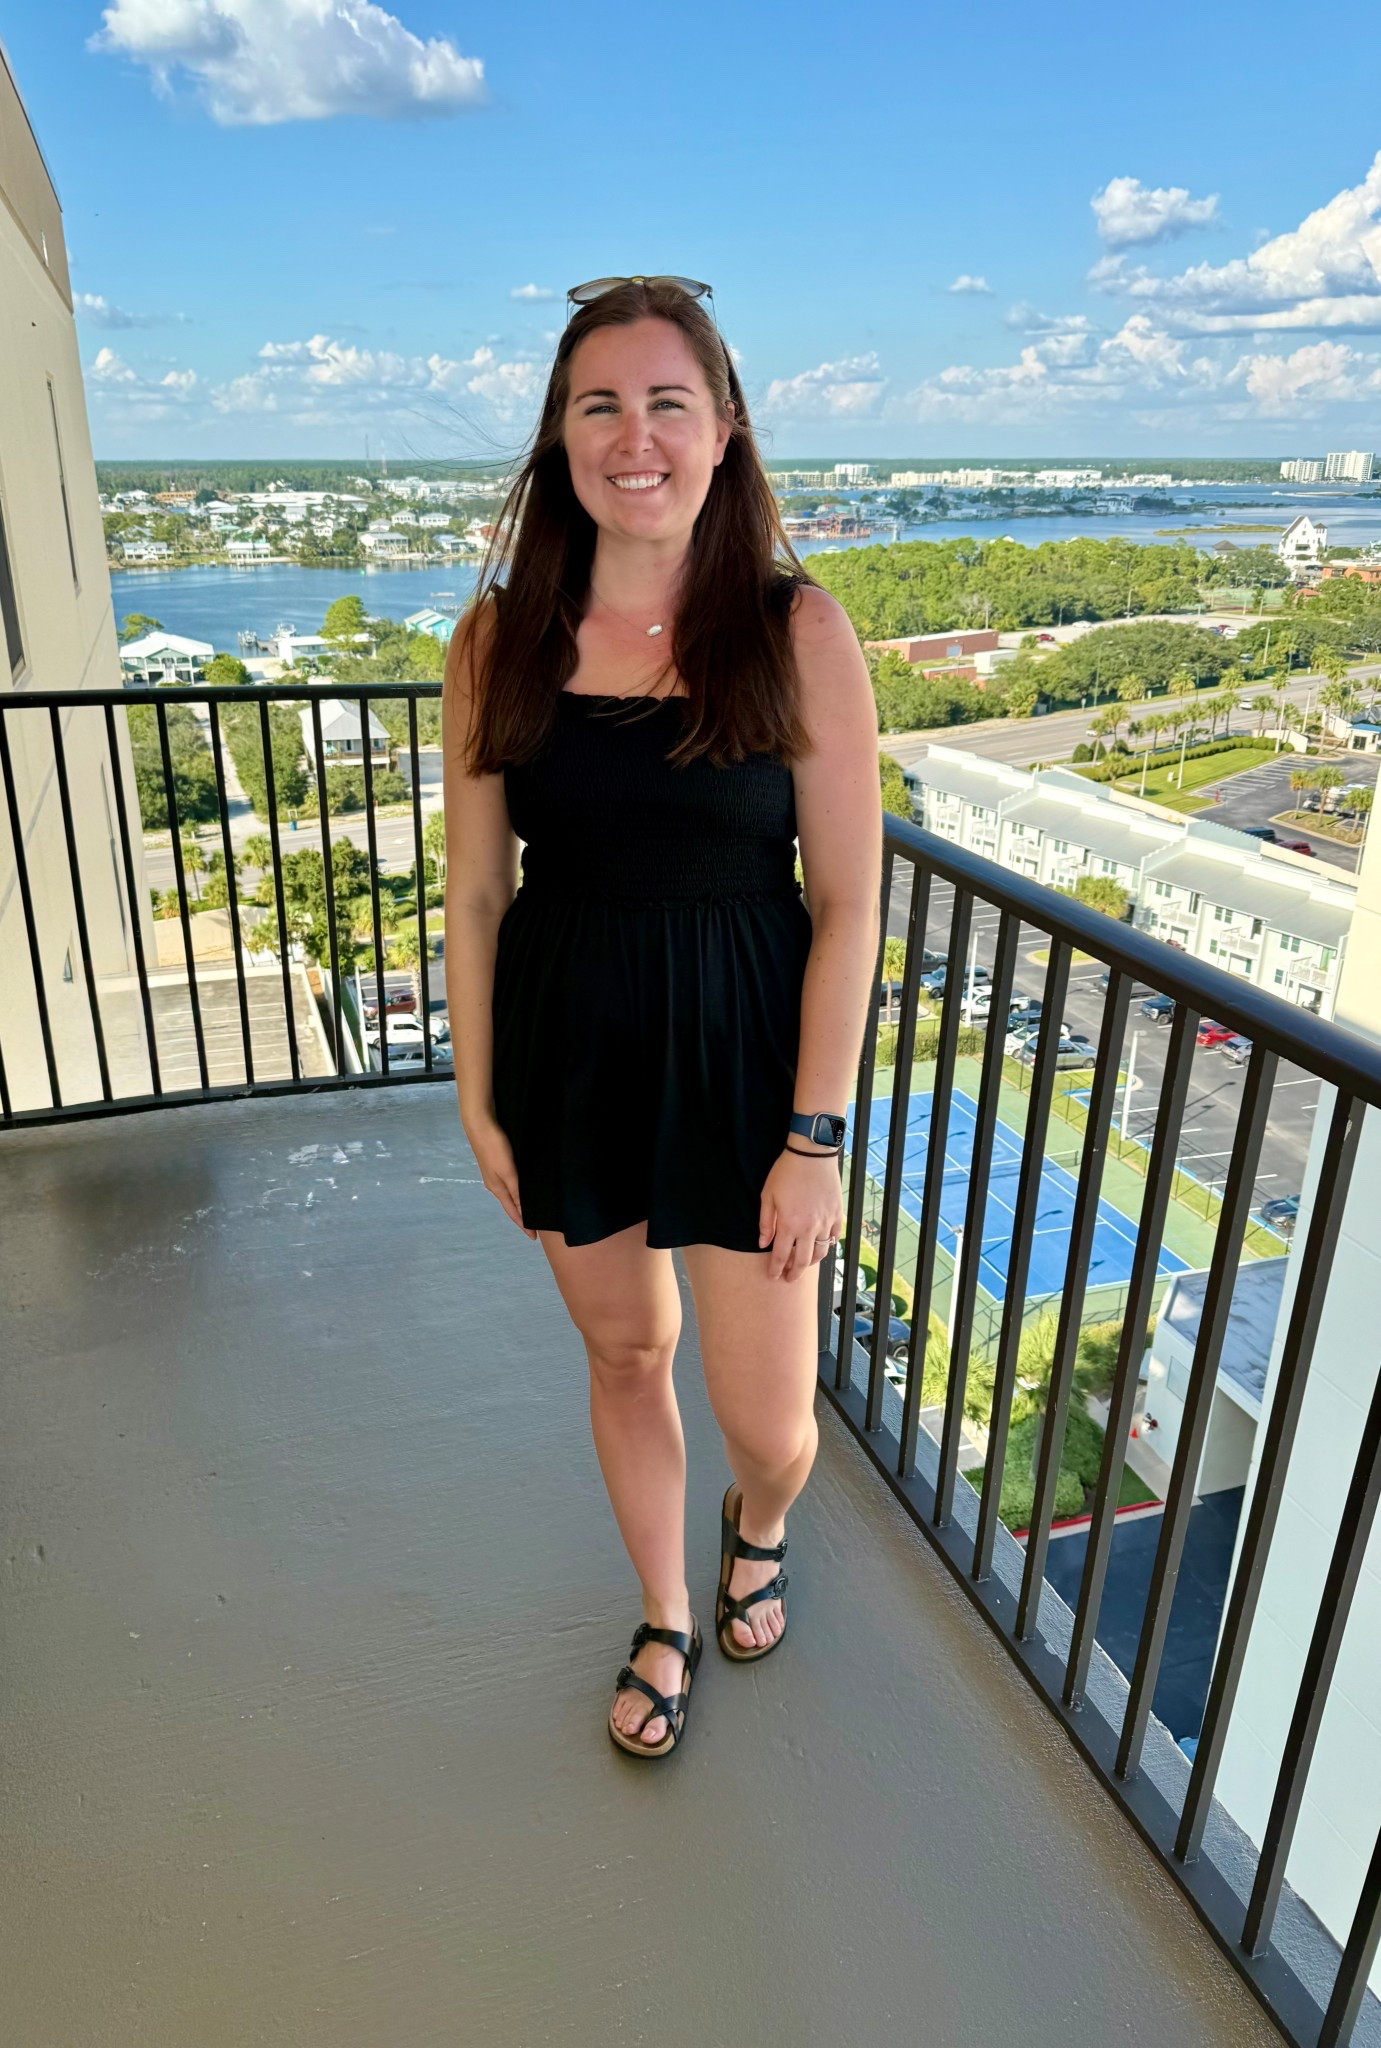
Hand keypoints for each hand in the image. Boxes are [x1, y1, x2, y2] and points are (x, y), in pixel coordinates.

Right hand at [465, 1114, 537, 1239]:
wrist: (480, 1124)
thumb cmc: (495, 1147)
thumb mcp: (508, 1172)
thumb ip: (516, 1192)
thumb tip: (523, 1214)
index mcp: (497, 1189)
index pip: (514, 1212)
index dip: (523, 1225)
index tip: (534, 1237)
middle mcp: (494, 1184)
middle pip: (511, 1205)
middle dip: (522, 1216)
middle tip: (536, 1225)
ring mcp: (493, 1174)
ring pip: (509, 1194)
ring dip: (519, 1203)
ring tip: (530, 1209)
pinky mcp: (495, 1163)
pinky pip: (508, 1183)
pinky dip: (516, 1190)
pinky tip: (522, 1187)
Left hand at [758, 1148, 843, 1281]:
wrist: (812, 1155)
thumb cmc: (786, 1172)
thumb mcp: (768, 1196)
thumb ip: (766, 1222)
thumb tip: (763, 1243)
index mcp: (789, 1224)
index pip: (781, 1255)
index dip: (776, 1269)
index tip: (773, 1276)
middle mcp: (809, 1228)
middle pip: (803, 1260)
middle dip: (795, 1273)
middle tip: (789, 1278)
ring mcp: (826, 1222)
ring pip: (821, 1252)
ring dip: (812, 1262)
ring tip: (804, 1263)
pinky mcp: (837, 1214)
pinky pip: (835, 1238)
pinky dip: (828, 1245)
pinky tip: (822, 1246)